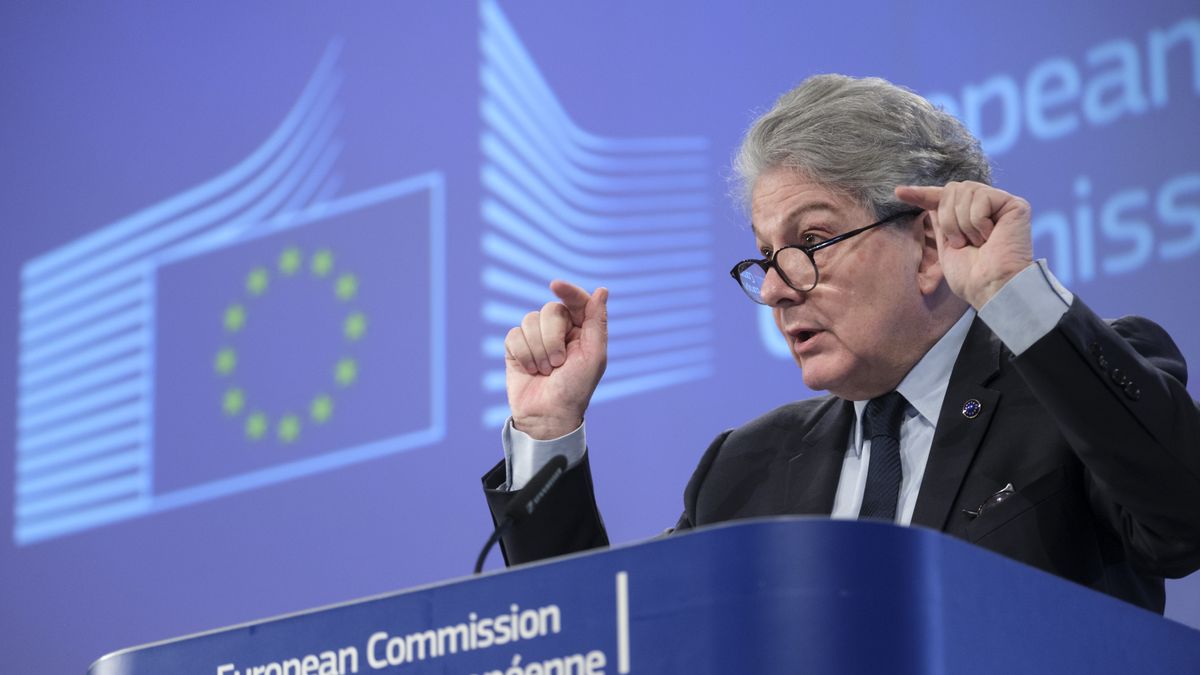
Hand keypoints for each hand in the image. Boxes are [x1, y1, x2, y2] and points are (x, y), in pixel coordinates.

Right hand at [504, 280, 607, 439]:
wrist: (547, 415)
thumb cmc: (575, 388)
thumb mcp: (593, 356)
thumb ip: (597, 321)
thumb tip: (602, 289)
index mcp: (582, 330)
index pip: (576, 301)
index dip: (568, 291)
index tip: (556, 285)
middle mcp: (559, 331)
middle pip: (550, 310)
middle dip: (553, 337)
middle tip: (558, 363)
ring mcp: (536, 338)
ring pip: (530, 320)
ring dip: (538, 350)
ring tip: (545, 371)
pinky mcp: (516, 348)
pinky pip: (514, 335)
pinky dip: (523, 354)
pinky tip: (530, 370)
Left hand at [895, 181, 1033, 308]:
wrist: (990, 287)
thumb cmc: (970, 276)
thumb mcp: (946, 245)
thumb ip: (940, 220)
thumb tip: (924, 199)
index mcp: (970, 216)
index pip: (943, 196)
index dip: (921, 193)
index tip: (898, 193)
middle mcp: (987, 207)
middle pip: (952, 189)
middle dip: (947, 218)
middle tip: (960, 243)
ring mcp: (1001, 204)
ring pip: (965, 191)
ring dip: (962, 223)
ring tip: (976, 242)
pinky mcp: (1015, 205)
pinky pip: (981, 198)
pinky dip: (977, 222)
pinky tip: (990, 237)